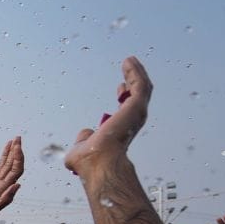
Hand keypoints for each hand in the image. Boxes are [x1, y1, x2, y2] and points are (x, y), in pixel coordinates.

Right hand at [0, 137, 22, 223]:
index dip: (18, 157)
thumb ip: (5, 198)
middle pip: (10, 166)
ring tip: (9, 142)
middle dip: (15, 151)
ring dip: (5, 154)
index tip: (17, 145)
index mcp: (3, 190)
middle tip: (17, 138)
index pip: (15, 170)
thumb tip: (18, 184)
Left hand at [65, 56, 152, 177]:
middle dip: (134, 81)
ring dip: (137, 73)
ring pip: (142, 89)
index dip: (124, 97)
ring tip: (130, 61)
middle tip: (129, 68)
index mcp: (121, 131)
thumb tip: (84, 133)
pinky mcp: (136, 107)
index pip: (126, 111)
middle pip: (138, 97)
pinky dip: (135, 73)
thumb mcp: (82, 147)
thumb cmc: (89, 162)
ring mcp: (135, 115)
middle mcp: (131, 123)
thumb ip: (84, 139)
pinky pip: (140, 85)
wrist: (97, 163)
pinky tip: (129, 62)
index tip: (120, 87)